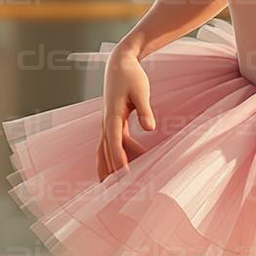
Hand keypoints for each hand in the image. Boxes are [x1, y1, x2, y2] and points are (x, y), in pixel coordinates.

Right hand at [96, 48, 155, 180]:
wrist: (120, 63)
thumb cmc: (131, 76)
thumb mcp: (141, 91)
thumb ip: (145, 110)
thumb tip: (150, 127)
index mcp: (113, 115)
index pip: (114, 143)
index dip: (119, 160)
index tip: (124, 176)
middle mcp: (107, 122)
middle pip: (105, 152)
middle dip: (108, 171)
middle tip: (113, 192)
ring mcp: (108, 123)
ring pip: (105, 150)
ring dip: (108, 167)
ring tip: (113, 187)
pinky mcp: (113, 122)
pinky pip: (111, 144)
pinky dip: (115, 156)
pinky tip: (125, 166)